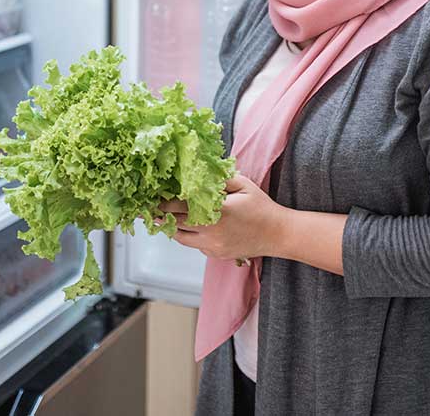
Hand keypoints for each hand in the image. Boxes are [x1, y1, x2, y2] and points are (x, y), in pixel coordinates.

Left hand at [161, 175, 284, 261]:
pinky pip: (195, 245)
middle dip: (163, 215)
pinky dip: (190, 236)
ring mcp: (213, 246)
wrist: (278, 235)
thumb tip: (198, 174)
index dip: (164, 202)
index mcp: (217, 211)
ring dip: (174, 227)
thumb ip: (219, 179)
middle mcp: (212, 231)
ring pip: (182, 238)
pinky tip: (192, 226)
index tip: (153, 196)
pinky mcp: (216, 255)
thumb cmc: (261, 207)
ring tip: (165, 216)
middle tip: (150, 208)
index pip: (181, 206)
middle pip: (176, 223)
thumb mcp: (242, 184)